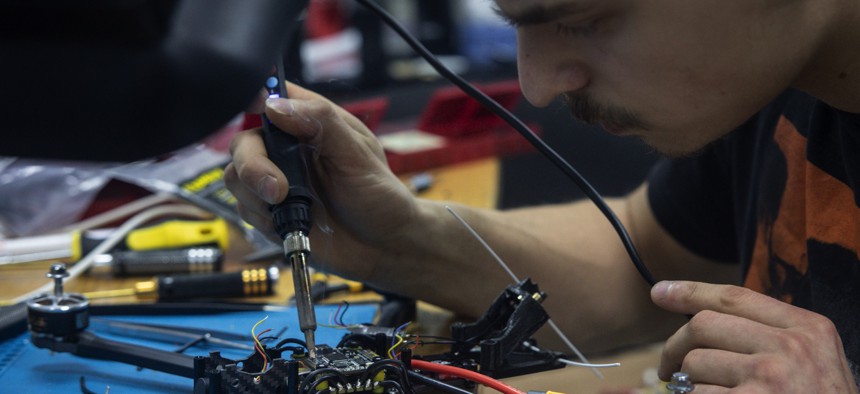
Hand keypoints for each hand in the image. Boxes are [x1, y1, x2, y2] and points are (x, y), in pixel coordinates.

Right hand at [224, 83, 417, 279]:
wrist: (384, 246)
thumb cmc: (380, 196)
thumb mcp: (358, 154)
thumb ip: (321, 123)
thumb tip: (276, 106)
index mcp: (311, 124)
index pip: (272, 97)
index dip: (255, 100)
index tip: (255, 111)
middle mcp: (288, 150)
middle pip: (243, 143)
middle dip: (252, 166)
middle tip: (276, 189)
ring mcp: (276, 181)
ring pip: (236, 177)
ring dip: (256, 196)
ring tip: (291, 209)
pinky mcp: (270, 213)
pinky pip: (245, 210)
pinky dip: (262, 219)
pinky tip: (291, 224)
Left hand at [651, 280, 857, 392]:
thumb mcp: (814, 360)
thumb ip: (770, 335)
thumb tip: (702, 320)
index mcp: (807, 327)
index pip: (734, 297)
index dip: (690, 292)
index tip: (660, 293)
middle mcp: (790, 346)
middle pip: (703, 325)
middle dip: (676, 346)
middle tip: (668, 368)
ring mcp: (770, 376)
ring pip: (696, 364)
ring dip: (689, 383)